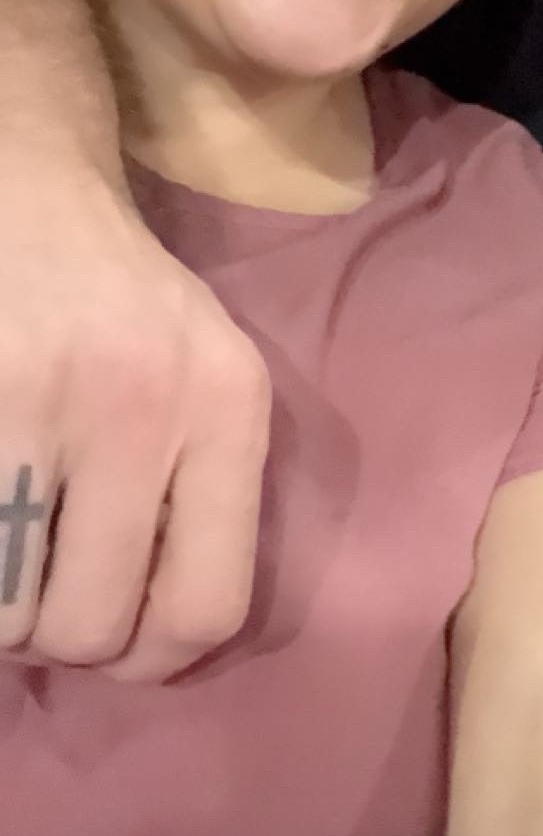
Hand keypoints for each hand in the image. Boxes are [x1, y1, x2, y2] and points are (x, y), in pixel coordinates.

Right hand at [0, 169, 269, 678]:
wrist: (26, 178)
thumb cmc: (114, 297)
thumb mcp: (202, 374)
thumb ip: (198, 496)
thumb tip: (146, 649)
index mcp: (226, 406)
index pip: (206, 609)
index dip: (146, 657)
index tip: (109, 637)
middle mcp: (139, 401)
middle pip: (87, 630)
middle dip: (50, 634)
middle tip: (32, 579)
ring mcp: (32, 396)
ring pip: (3, 615)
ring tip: (2, 540)